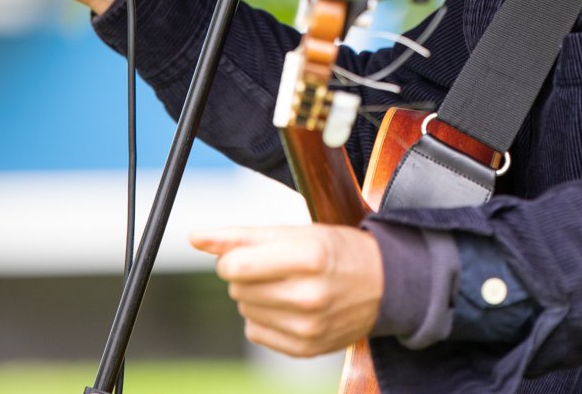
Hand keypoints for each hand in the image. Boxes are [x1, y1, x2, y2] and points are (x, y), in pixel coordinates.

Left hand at [192, 225, 383, 357]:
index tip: (248, 253)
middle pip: (237, 287)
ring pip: (244, 309)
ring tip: (288, 285)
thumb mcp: (296, 232)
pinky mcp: (305, 348)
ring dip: (256, 295)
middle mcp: (309, 295)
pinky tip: (290, 307)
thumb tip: (196, 236)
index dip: (232, 257)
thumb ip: (242, 235)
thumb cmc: (337, 251)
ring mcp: (307, 327)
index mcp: (308, 257)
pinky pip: (255, 332)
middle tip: (279, 267)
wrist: (385, 285)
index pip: (234, 266)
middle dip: (248, 274)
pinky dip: (265, 318)